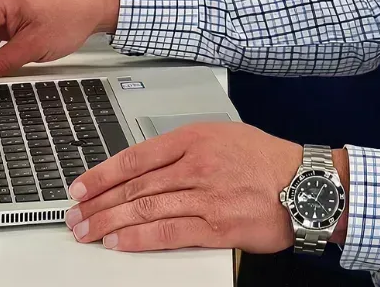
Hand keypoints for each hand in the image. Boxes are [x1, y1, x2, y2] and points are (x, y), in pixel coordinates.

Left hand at [64, 121, 310, 252]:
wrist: (305, 184)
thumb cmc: (268, 160)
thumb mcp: (225, 136)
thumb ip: (188, 147)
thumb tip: (149, 165)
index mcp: (197, 137)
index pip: (137, 155)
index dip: (103, 173)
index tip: (80, 185)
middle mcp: (197, 164)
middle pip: (134, 185)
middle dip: (98, 202)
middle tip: (73, 215)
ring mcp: (205, 196)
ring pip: (144, 208)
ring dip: (109, 222)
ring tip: (86, 232)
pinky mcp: (215, 226)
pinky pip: (167, 232)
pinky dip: (138, 239)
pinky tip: (119, 243)